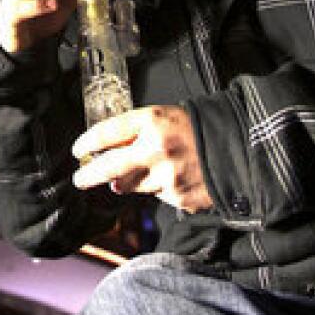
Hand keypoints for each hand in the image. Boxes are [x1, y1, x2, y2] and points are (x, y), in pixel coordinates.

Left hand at [72, 105, 213, 212]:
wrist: (235, 148)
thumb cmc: (195, 129)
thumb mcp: (163, 118)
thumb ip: (135, 134)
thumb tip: (110, 163)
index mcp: (152, 121)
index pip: (108, 131)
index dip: (88, 142)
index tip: (79, 150)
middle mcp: (157, 148)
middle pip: (111, 166)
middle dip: (90, 175)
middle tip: (79, 179)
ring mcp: (168, 176)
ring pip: (133, 185)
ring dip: (131, 181)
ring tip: (147, 170)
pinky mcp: (179, 196)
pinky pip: (156, 196)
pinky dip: (159, 188)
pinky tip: (174, 177)